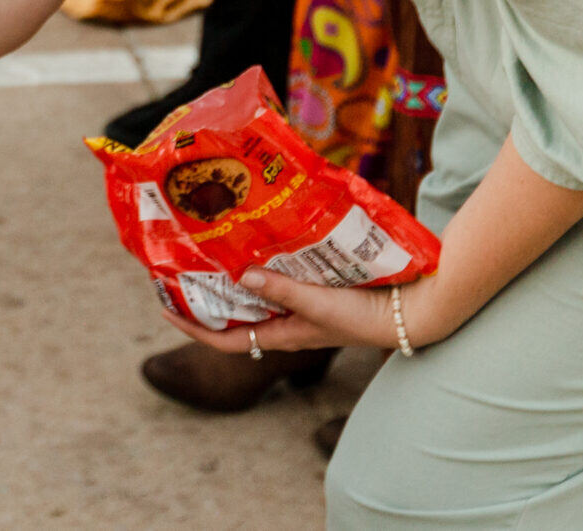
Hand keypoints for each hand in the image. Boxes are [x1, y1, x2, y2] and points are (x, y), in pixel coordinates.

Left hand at [157, 270, 460, 355]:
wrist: (418, 309)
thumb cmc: (368, 315)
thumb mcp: (319, 304)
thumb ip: (282, 290)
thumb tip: (238, 277)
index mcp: (286, 335)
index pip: (228, 342)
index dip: (193, 329)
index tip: (164, 309)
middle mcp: (291, 324)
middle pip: (240, 316)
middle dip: (210, 298)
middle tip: (185, 269)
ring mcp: (307, 308)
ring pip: (260, 296)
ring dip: (236, 278)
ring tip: (215, 250)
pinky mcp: (324, 290)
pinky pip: (285, 279)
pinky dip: (268, 264)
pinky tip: (263, 241)